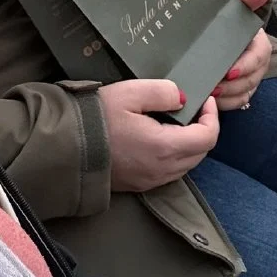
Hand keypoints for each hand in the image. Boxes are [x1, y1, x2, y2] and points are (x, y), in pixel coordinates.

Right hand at [99, 80, 218, 192]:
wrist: (65, 147)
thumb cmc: (97, 117)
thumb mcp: (130, 92)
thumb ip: (162, 91)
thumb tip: (183, 97)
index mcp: (164, 147)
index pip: (208, 137)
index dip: (212, 115)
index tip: (203, 97)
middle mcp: (162, 170)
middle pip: (201, 153)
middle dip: (204, 128)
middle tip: (192, 106)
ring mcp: (151, 181)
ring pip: (187, 164)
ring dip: (190, 142)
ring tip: (177, 118)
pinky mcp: (140, 185)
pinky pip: (171, 171)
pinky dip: (176, 153)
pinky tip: (161, 135)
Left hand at [211, 0, 275, 109]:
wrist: (220, 31)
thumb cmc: (230, 18)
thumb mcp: (238, 5)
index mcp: (260, 46)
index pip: (257, 59)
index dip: (244, 67)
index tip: (227, 71)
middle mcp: (257, 66)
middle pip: (249, 81)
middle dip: (231, 87)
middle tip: (210, 87)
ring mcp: (249, 81)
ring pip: (242, 95)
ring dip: (225, 98)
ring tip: (206, 95)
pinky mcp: (239, 92)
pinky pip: (235, 104)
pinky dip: (223, 105)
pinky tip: (207, 102)